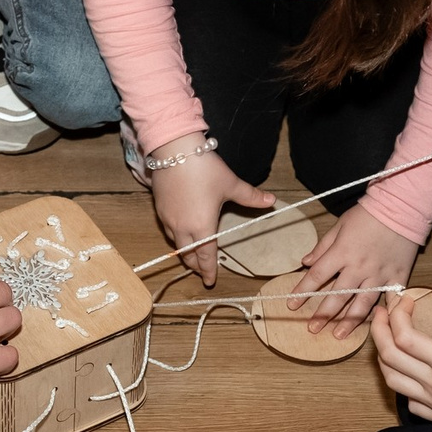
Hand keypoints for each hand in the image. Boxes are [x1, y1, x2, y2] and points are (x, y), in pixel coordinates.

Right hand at [148, 142, 273, 285]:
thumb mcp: (230, 184)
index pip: (205, 257)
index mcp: (202, 227)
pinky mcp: (159, 209)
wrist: (174, 150)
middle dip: (196, 265)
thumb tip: (271, 200)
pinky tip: (181, 231)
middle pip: (188, 255)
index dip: (208, 270)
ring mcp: (168, 219)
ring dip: (185, 252)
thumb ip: (250, 196)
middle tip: (202, 269)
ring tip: (192, 253)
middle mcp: (182, 228)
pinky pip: (168, 231)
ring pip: (176, 245)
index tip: (210, 281)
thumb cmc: (204, 168)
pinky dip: (176, 237)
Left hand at [291, 202, 419, 335]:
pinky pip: (390, 299)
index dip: (302, 291)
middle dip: (322, 314)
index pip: (317, 276)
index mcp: (342, 253)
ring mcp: (380, 274)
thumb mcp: (340, 225)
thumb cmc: (368, 214)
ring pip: (362, 304)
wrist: (402, 207)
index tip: (291, 303)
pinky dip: (385, 313)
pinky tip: (379, 326)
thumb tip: (305, 262)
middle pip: (337, 296)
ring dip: (349, 321)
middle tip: (312, 328)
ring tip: (338, 334)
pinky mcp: (398, 277)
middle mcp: (359, 267)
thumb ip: (323, 246)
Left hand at [373, 291, 431, 431]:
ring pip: (391, 379)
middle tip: (383, 312)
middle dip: (379, 329)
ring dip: (382, 356)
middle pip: (388, 355)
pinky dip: (400, 384)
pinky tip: (409, 376)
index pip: (404, 335)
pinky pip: (407, 401)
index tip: (405, 299)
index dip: (396, 314)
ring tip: (387, 339)